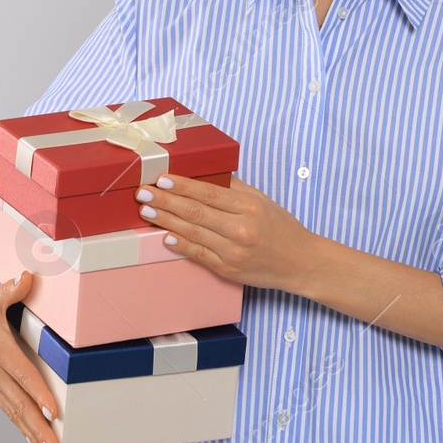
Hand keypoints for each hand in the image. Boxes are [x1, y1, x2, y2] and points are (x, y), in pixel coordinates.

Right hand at [0, 242, 58, 442]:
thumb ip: (12, 289)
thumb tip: (28, 278)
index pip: (21, 373)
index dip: (37, 392)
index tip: (53, 411)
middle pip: (18, 401)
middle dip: (37, 427)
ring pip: (13, 411)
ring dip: (31, 433)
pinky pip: (7, 409)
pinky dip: (21, 426)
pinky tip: (34, 442)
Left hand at [134, 173, 318, 291]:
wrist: (300, 263)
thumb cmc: (281, 228)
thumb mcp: (262, 200)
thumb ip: (235, 187)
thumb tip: (206, 173)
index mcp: (249, 207)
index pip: (208, 193)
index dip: (182, 185)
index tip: (161, 178)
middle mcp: (240, 229)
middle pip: (195, 212)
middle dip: (165, 201)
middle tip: (143, 192)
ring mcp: (233, 252)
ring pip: (192, 233)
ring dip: (166, 221)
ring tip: (147, 210)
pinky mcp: (228, 270)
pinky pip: (199, 255)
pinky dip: (180, 245)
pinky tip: (165, 237)